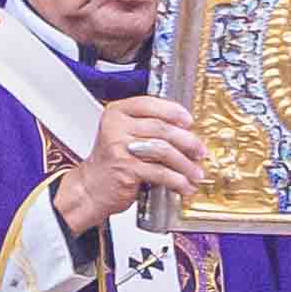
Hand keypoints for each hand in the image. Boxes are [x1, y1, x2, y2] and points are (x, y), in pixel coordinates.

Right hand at [58, 94, 200, 230]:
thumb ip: (146, 127)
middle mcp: (116, 126)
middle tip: (199, 151)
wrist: (91, 188)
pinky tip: (184, 185)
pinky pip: (160, 172)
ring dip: (185, 164)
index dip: (174, 111)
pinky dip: (176, 180)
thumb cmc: (111, 162)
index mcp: (117, 112)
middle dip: (187, 141)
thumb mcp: (124, 135)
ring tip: (195, 172)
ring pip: (164, 150)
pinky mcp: (126, 168)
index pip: (150, 103)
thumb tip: (184, 130)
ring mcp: (120, 147)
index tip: (189, 121)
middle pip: (162, 128)